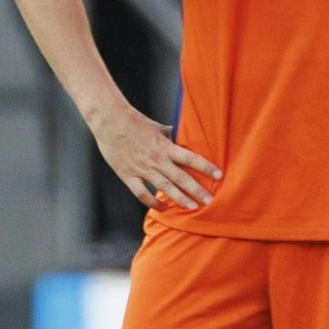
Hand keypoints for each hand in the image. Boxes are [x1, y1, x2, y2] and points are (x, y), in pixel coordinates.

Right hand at [89, 104, 220, 210]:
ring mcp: (142, 169)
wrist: (109, 121)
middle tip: (210, 201)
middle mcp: (156, 160)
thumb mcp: (156, 126)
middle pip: (181, 178)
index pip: (191, 158)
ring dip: (179, 199)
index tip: (219, 176)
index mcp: (165, 146)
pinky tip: (162, 207)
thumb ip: (170, 134)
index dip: (206, 168)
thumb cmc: (133, 121)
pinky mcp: (128, 175)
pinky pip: (142, 193)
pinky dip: (152, 202)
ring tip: (193, 208)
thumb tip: (182, 135)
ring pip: (165, 188)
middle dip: (197, 191)